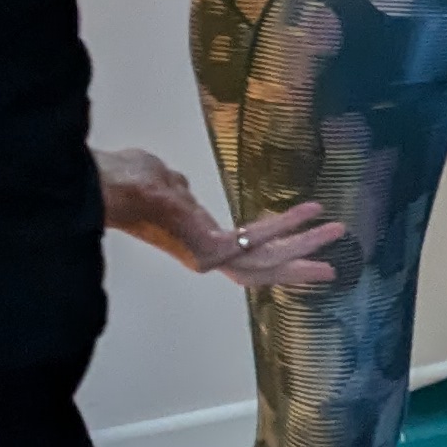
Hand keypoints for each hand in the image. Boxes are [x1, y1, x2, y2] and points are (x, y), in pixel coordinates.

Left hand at [95, 148, 345, 291]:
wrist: (108, 187)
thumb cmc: (126, 181)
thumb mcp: (164, 182)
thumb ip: (179, 190)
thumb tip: (182, 186)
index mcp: (195, 240)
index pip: (244, 252)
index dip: (275, 247)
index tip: (304, 239)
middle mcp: (205, 255)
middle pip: (264, 265)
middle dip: (302, 261)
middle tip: (337, 256)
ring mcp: (208, 257)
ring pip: (267, 259)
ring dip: (306, 245)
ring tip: (338, 232)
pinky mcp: (210, 252)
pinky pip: (257, 241)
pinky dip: (287, 226)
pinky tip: (312, 212)